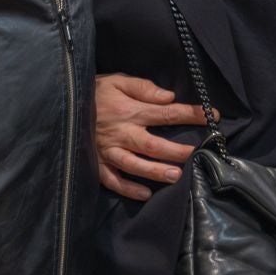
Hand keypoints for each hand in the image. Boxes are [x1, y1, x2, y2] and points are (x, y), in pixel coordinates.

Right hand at [95, 74, 208, 200]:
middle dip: (176, 151)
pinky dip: (128, 188)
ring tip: (176, 177)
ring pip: (135, 165)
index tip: (212, 116)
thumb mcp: (118, 81)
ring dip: (156, 172)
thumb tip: (168, 96)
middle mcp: (122, 133)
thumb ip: (144, 88)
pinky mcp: (97, 163)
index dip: (191, 114)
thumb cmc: (95, 92)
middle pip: (153, 145)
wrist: (62, 104)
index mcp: (131, 110)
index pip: (167, 113)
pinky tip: (146, 193)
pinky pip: (113, 180)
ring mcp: (108, 150)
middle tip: (195, 155)